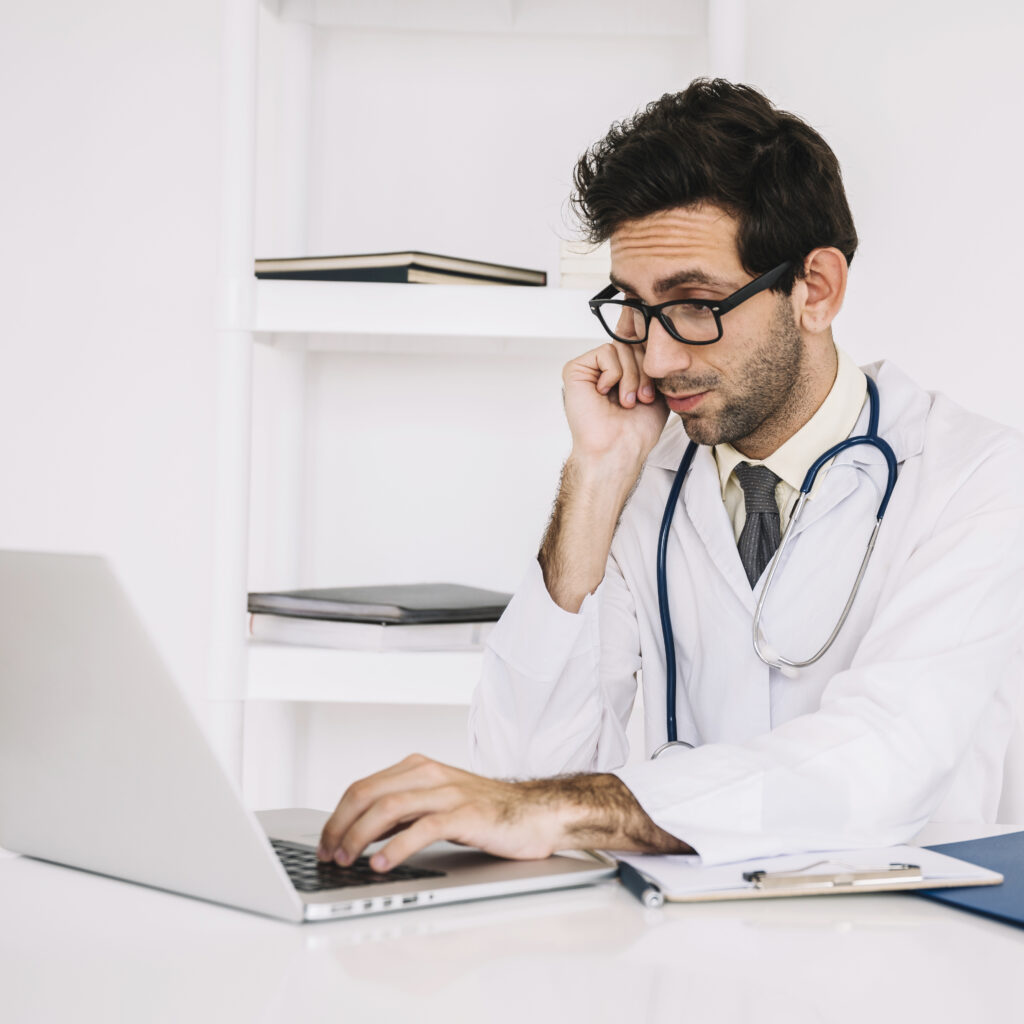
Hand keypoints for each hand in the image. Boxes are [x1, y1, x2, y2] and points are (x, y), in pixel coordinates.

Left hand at [317, 754, 563, 871]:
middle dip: (339, 826)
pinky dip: (396, 847)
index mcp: (419, 767)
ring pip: (388, 808)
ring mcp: (448, 792)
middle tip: (329, 854)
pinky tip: (382, 863)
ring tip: (347, 860)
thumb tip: (359, 833)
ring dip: (359, 836)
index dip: (336, 816)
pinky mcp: (466, 814)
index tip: (325, 842)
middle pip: (367, 793)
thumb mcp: (437, 804)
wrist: (535, 813)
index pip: (362, 786)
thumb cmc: (487, 812)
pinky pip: (422, 827)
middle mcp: (429, 773)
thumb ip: (402, 812)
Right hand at [562, 341, 667, 465]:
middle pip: (633, 345)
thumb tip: (657, 341)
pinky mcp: (576, 369)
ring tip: (626, 401)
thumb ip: (655, 366)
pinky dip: (614, 374)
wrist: (619, 447)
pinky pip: (606, 351)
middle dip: (644, 373)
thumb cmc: (634, 430)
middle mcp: (605, 371)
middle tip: (640, 399)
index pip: (642, 349)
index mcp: (623, 375)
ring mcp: (590, 370)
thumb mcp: (657, 391)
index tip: (651, 394)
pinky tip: (605, 393)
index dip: (651, 367)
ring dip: (631, 376)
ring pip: (621, 347)